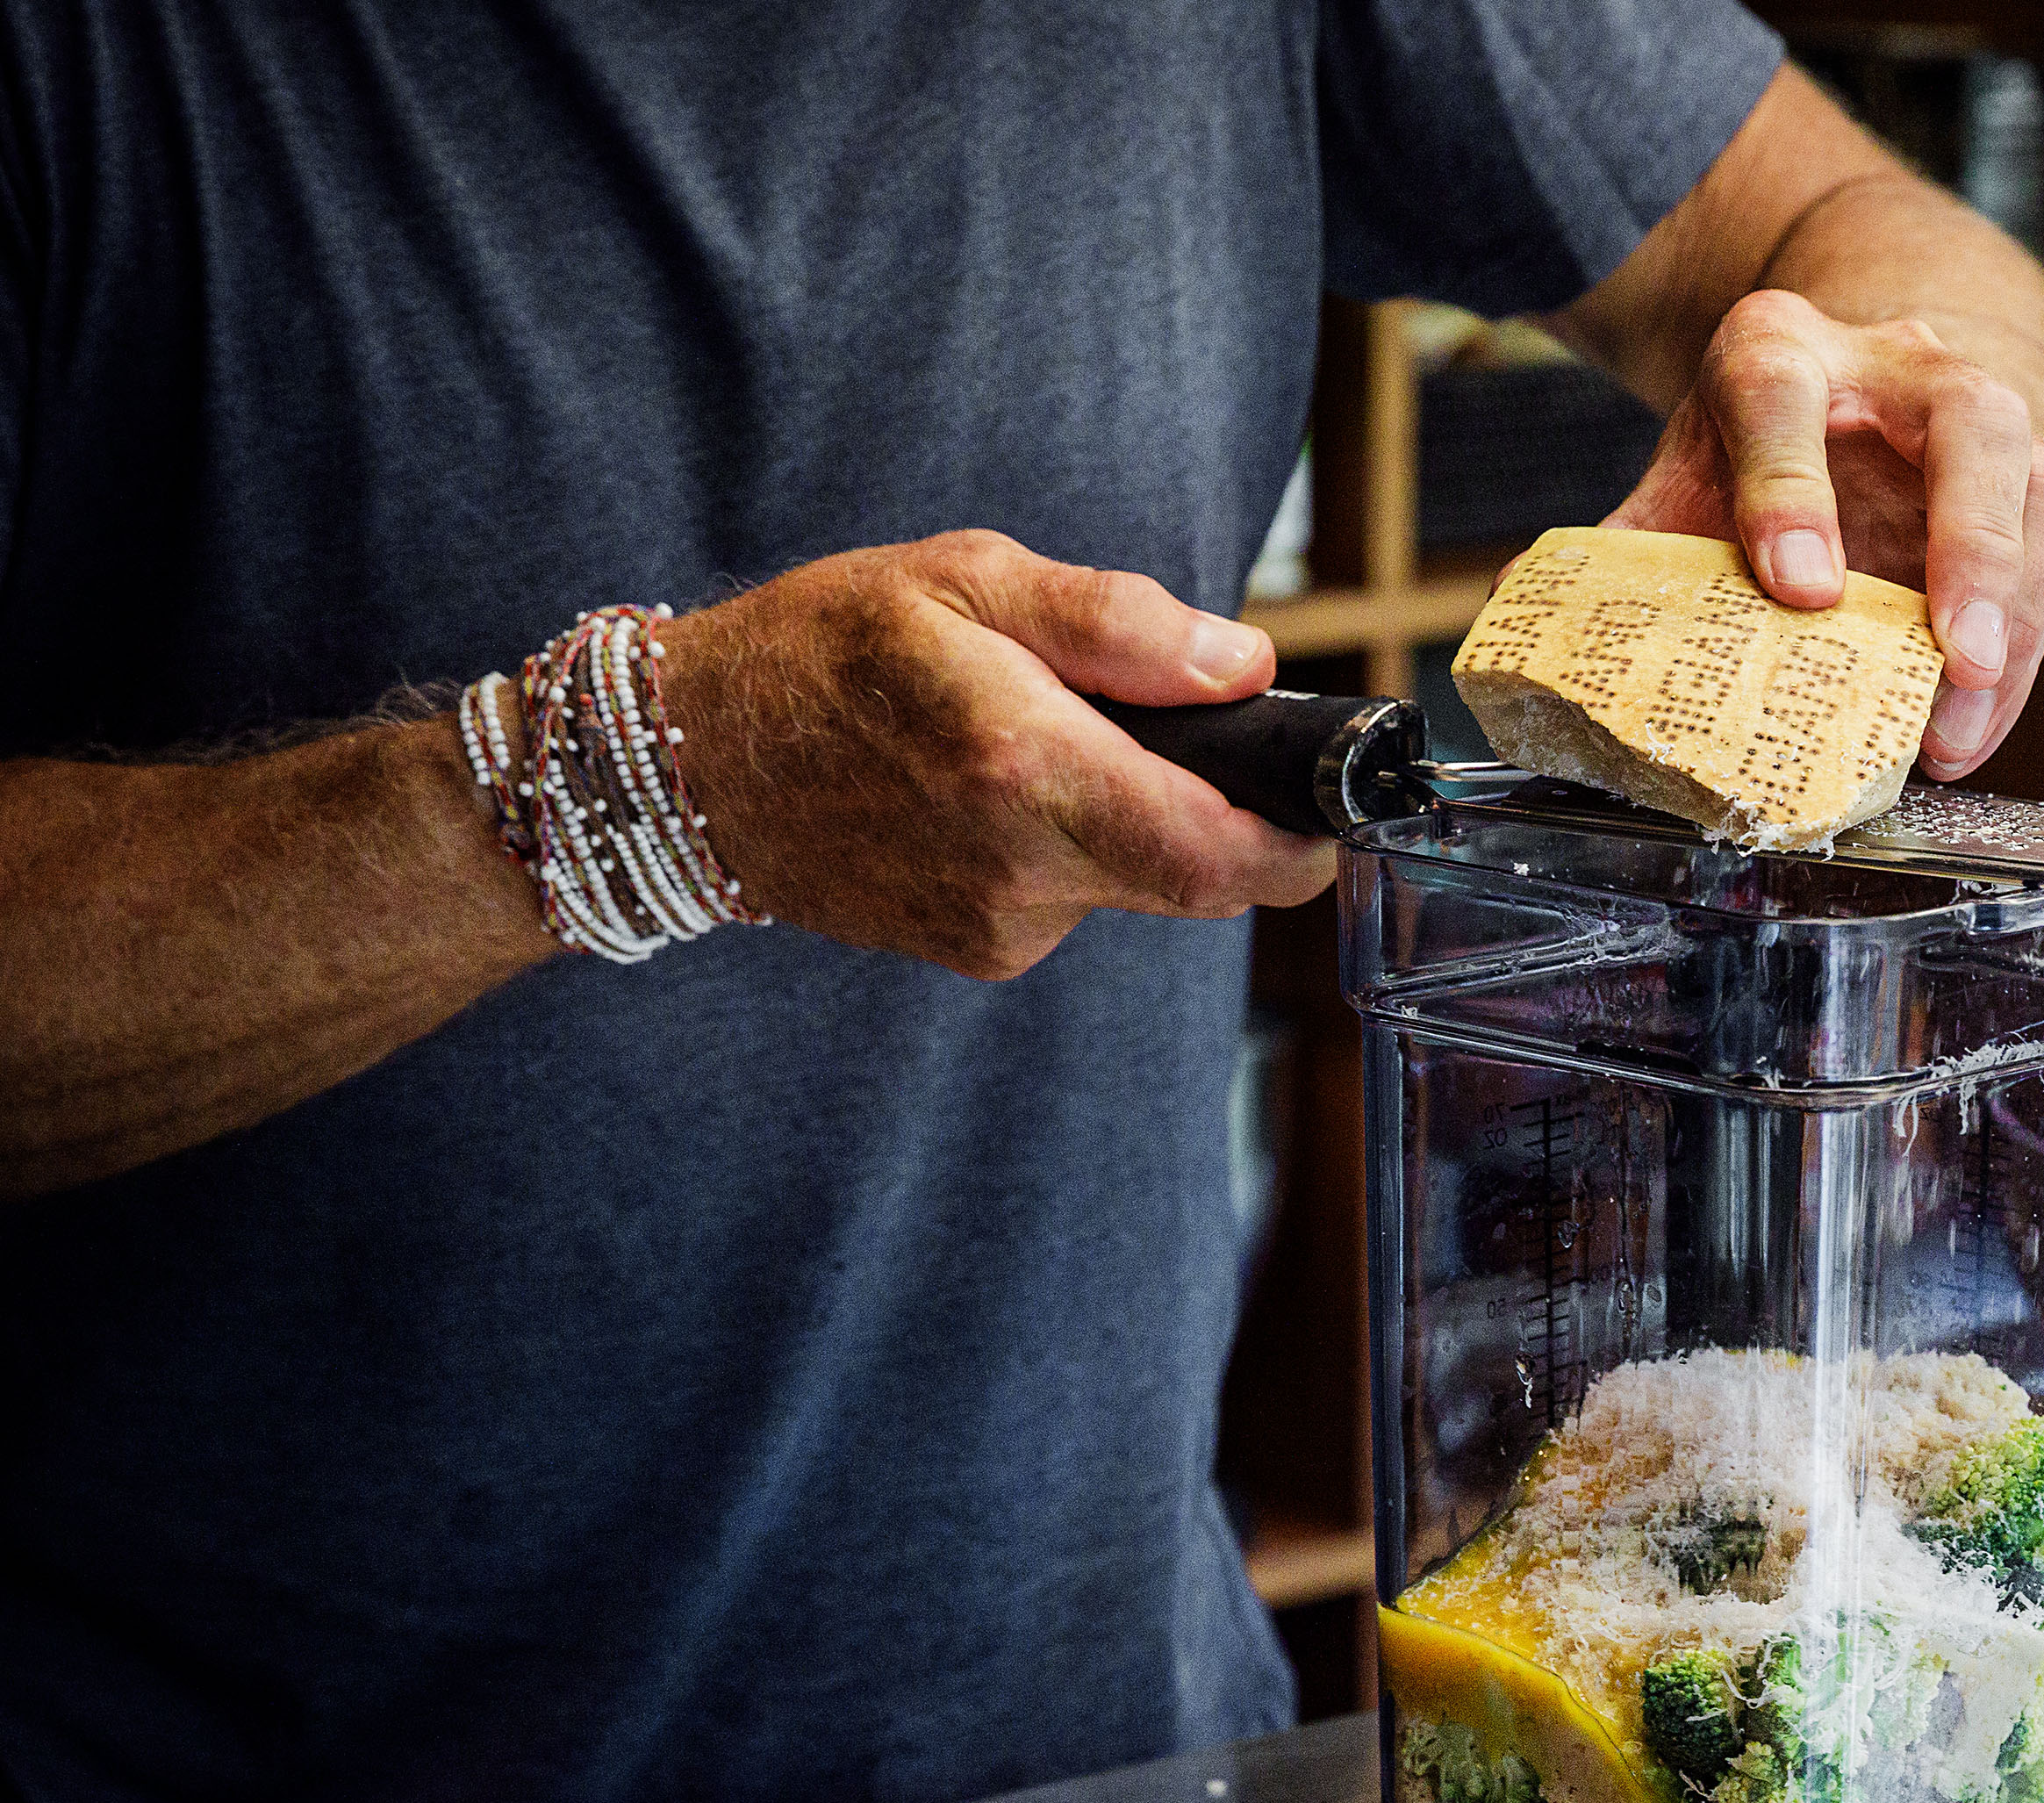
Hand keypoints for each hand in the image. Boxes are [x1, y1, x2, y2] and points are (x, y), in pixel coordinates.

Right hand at [648, 531, 1332, 978]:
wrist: (691, 766)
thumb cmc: (823, 650)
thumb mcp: (969, 581)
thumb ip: (1120, 625)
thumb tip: (1243, 665)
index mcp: (1027, 770)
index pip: (1221, 854)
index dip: (1298, 839)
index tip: (1325, 802)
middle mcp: (1021, 871)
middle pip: (1200, 879)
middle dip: (1223, 813)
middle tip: (1187, 735)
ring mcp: (1000, 928)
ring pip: (1137, 884)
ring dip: (1132, 818)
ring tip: (1045, 742)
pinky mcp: (981, 953)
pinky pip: (1076, 899)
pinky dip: (1071, 844)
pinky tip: (994, 793)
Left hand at [1603, 288, 2043, 777]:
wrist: (1851, 393)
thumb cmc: (1757, 450)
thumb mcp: (1682, 477)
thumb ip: (1625, 540)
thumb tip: (1531, 600)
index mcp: (1778, 350)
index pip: (1778, 394)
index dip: (1787, 491)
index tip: (1793, 587)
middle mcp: (1900, 366)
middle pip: (1966, 421)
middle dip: (1969, 539)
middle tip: (1954, 649)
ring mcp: (1983, 418)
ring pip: (2036, 488)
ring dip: (2013, 613)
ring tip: (1963, 717)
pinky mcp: (2031, 484)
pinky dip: (2021, 651)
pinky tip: (1973, 726)